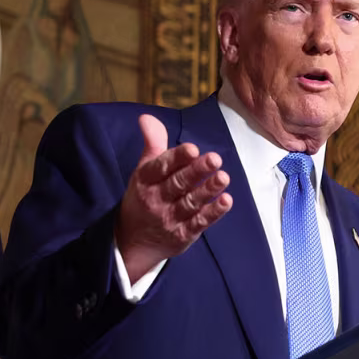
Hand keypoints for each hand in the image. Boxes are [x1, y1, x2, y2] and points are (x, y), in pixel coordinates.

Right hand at [115, 114, 232, 281]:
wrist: (132, 241)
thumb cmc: (144, 197)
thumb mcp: (143, 171)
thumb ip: (153, 144)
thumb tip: (147, 117)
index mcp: (145, 180)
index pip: (161, 167)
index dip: (176, 158)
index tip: (192, 149)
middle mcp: (156, 199)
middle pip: (178, 184)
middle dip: (197, 171)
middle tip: (215, 158)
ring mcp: (169, 219)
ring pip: (190, 203)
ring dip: (208, 190)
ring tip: (224, 177)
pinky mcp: (182, 235)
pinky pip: (198, 223)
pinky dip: (213, 213)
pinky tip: (226, 201)